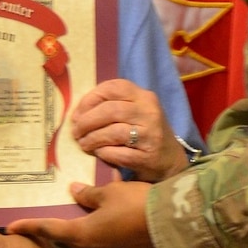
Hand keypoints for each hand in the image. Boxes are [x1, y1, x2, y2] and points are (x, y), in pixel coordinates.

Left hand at [7, 181, 153, 247]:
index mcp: (82, 235)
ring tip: (61, 217)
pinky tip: (88, 218)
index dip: (29, 226)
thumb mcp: (109, 193)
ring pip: (80, 241)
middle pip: (63, 239)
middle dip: (48, 230)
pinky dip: (86, 230)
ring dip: (69, 230)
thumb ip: (88, 194)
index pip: (48, 230)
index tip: (10, 226)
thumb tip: (73, 190)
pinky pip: (95, 241)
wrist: (168, 222)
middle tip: (35, 219)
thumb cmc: (134, 204)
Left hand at [71, 79, 188, 180]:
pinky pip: (118, 153)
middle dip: (87, 121)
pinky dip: (103, 153)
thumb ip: (111, 106)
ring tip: (84, 144)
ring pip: (113, 132)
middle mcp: (149, 112)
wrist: (171, 161)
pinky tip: (98, 153)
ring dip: (92, 138)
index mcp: (144, 96)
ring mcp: (151, 135)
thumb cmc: (146, 133)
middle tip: (76, 131)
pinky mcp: (148, 156)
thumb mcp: (135, 112)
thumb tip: (77, 114)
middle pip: (110, 110)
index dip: (90, 98)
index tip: (78, 112)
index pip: (113, 87)